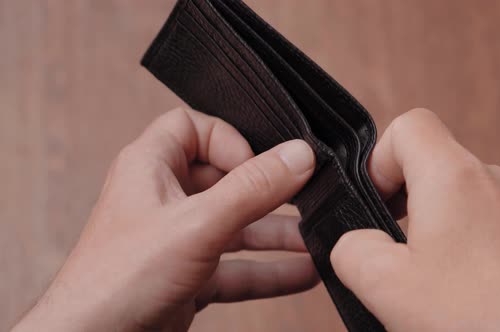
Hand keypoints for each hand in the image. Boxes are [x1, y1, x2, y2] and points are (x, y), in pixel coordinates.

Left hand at [13, 108, 317, 330]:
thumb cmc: (117, 280)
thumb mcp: (197, 224)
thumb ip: (251, 189)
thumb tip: (298, 155)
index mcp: (151, 167)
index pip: (193, 128)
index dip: (229, 140)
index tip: (258, 164)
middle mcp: (164, 198)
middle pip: (225, 179)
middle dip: (267, 192)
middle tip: (305, 197)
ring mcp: (177, 239)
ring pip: (235, 226)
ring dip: (275, 234)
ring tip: (315, 240)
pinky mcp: (188, 274)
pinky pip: (236, 265)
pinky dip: (268, 270)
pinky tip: (302, 273)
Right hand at [331, 109, 499, 330]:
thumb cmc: (486, 323)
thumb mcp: (384, 285)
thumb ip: (350, 249)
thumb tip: (355, 243)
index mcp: (456, 176)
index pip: (409, 125)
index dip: (378, 159)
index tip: (374, 203)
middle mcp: (496, 183)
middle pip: (432, 165)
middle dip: (402, 205)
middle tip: (395, 253)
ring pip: (460, 200)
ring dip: (433, 232)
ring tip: (428, 281)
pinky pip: (488, 229)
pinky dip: (466, 251)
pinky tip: (462, 295)